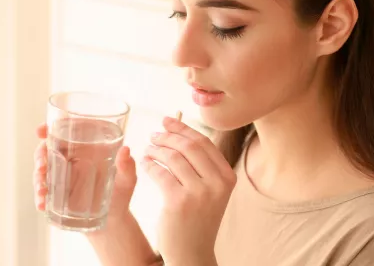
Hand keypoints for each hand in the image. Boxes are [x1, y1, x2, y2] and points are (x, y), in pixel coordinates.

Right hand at [32, 123, 136, 219]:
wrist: (113, 222)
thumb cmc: (121, 194)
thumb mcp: (128, 179)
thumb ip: (127, 166)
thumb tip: (125, 150)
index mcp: (87, 149)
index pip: (66, 132)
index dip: (51, 128)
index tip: (41, 131)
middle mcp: (71, 160)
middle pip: (48, 149)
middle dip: (40, 155)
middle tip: (42, 167)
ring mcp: (62, 177)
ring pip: (42, 170)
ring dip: (37, 178)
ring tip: (43, 191)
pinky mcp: (57, 195)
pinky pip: (43, 192)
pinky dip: (40, 197)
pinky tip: (42, 204)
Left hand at [142, 117, 236, 264]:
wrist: (193, 253)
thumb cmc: (198, 218)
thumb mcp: (210, 190)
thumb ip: (201, 164)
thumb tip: (179, 132)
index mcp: (227, 177)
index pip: (204, 142)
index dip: (183, 128)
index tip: (166, 121)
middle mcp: (217, 183)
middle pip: (189, 146)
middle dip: (167, 136)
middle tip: (153, 135)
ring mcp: (199, 193)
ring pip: (173, 157)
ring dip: (156, 150)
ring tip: (148, 150)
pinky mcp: (179, 202)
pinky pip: (160, 173)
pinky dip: (150, 164)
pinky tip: (146, 164)